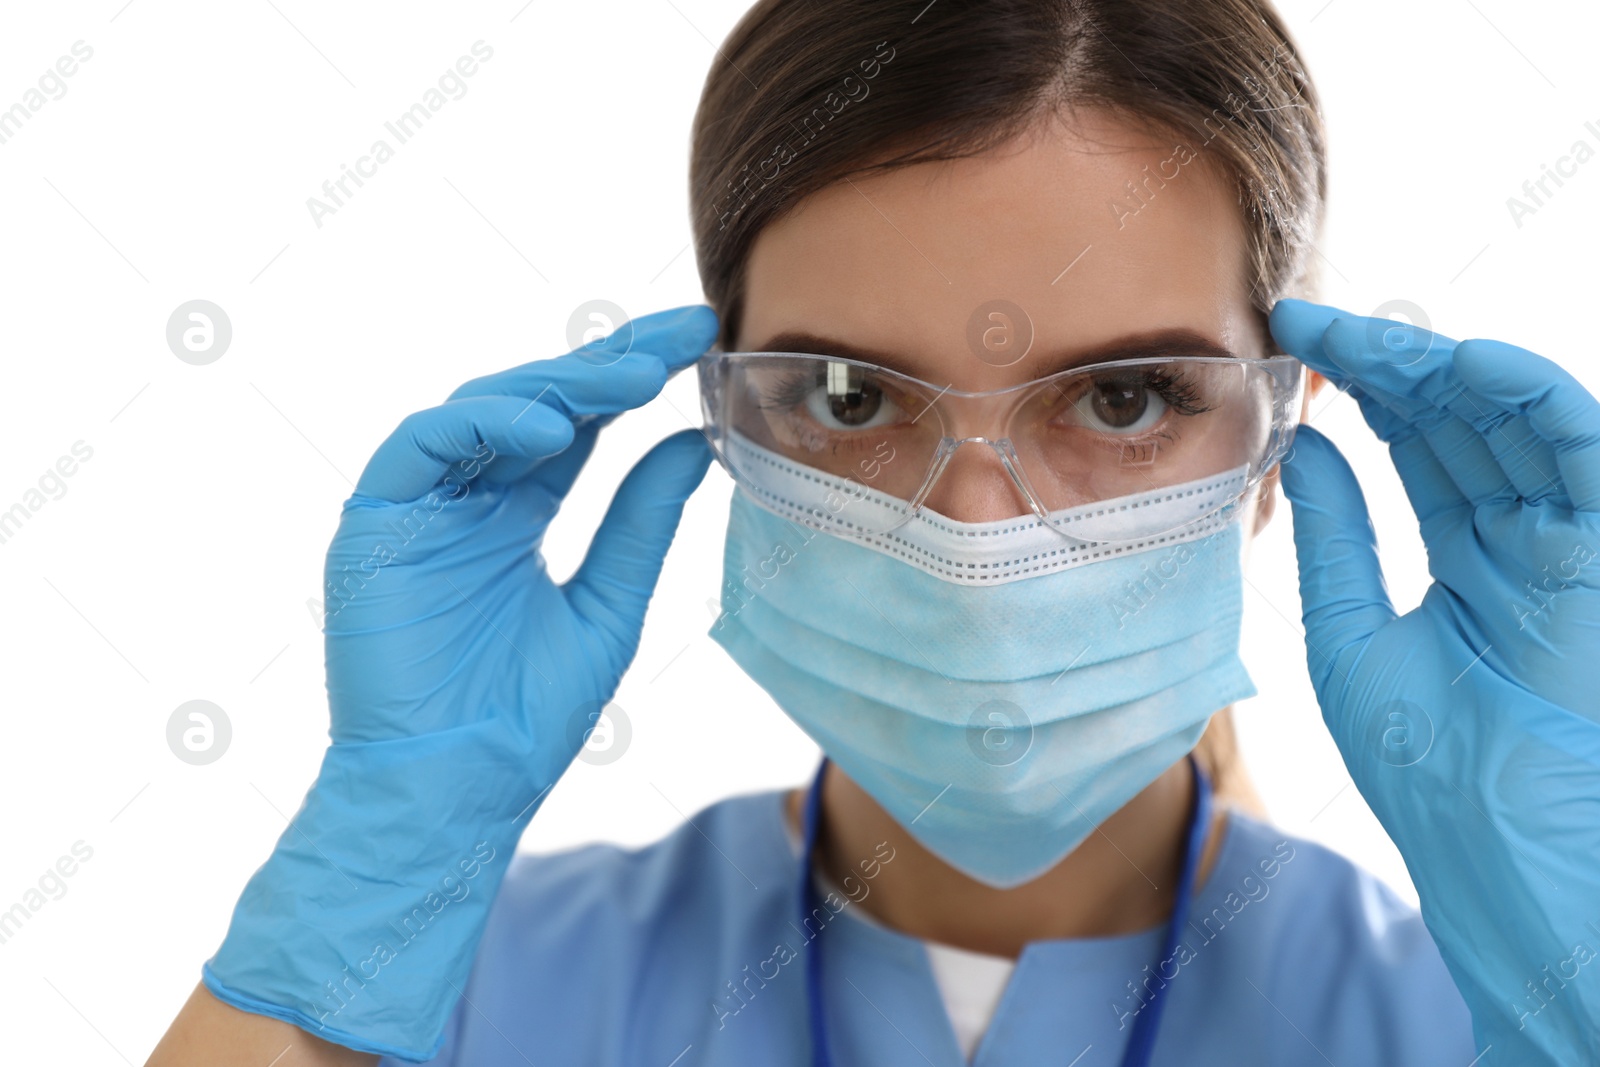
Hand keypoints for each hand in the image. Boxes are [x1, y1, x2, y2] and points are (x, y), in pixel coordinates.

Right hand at [202, 305, 718, 1059]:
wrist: (458, 794)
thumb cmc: (526, 717)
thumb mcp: (609, 604)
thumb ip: (641, 523)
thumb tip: (695, 442)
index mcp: (517, 514)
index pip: (578, 425)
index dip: (631, 378)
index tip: (699, 343)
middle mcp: (467, 499)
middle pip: (536, 403)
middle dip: (606, 364)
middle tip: (676, 336)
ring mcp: (420, 508)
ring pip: (480, 410)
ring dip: (556, 387)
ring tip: (630, 379)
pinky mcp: (375, 525)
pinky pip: (422, 448)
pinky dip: (481, 427)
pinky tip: (550, 429)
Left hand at [1269, 299, 1599, 1064]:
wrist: (1491, 847)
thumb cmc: (1425, 764)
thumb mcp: (1349, 632)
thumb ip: (1337, 534)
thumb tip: (1304, 443)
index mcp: (1466, 558)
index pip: (1412, 445)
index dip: (1354, 388)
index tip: (1283, 340)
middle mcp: (1519, 537)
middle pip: (1455, 419)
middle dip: (1382, 363)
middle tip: (1306, 321)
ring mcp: (1563, 541)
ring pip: (1512, 419)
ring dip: (1439, 366)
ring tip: (1359, 333)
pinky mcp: (1597, 553)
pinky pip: (1578, 453)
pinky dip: (1528, 398)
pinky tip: (1457, 363)